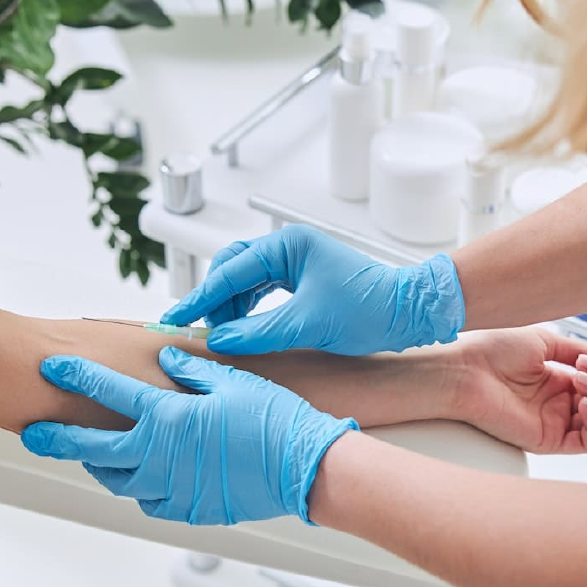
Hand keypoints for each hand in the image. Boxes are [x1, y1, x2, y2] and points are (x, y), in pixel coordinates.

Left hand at [21, 348, 356, 524]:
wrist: (305, 470)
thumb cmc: (275, 422)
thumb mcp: (233, 382)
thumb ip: (193, 370)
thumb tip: (167, 360)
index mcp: (168, 418)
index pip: (107, 393)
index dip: (75, 377)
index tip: (52, 368)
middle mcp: (161, 456)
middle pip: (92, 449)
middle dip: (58, 439)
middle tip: (34, 434)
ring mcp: (174, 488)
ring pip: (118, 481)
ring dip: (98, 466)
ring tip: (88, 456)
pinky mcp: (191, 510)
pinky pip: (150, 503)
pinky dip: (138, 489)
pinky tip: (139, 480)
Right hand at [161, 224, 463, 355]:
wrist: (410, 313)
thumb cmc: (370, 309)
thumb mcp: (309, 323)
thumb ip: (259, 332)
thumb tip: (221, 341)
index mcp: (288, 245)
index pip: (230, 270)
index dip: (200, 297)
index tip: (176, 317)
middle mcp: (288, 248)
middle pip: (232, 268)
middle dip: (213, 299)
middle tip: (198, 329)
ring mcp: (295, 263)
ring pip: (245, 281)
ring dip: (229, 306)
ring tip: (221, 334)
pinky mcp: (302, 280)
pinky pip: (261, 291)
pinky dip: (247, 310)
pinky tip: (241, 329)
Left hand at [452, 329, 586, 454]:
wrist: (466, 370)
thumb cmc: (492, 352)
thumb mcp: (544, 342)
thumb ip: (577, 351)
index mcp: (557, 380)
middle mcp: (558, 403)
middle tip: (583, 368)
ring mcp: (554, 422)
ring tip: (580, 381)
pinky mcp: (547, 439)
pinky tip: (584, 405)